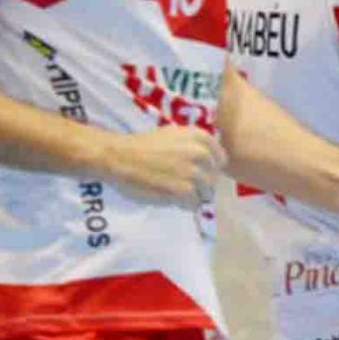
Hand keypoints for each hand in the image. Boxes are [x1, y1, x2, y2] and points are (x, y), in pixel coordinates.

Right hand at [101, 123, 226, 208]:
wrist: (117, 156)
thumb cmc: (141, 146)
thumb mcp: (173, 134)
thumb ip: (195, 144)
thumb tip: (212, 161)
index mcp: (200, 137)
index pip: (221, 160)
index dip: (208, 168)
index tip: (193, 172)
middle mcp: (201, 153)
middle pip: (214, 178)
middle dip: (200, 184)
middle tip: (179, 183)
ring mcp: (194, 172)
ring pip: (206, 193)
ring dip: (191, 196)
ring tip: (172, 190)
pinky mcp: (184, 190)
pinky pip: (194, 204)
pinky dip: (182, 204)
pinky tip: (167, 196)